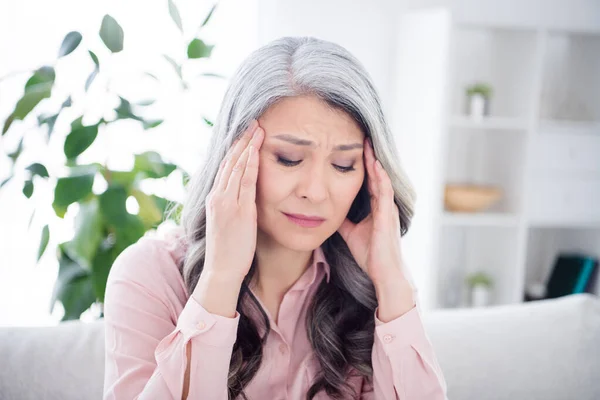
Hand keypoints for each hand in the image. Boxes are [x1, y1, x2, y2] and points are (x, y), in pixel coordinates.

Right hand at [201, 119, 264, 283]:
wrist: (221, 270)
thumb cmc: (228, 251)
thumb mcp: (228, 222)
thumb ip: (236, 206)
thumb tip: (246, 195)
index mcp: (215, 198)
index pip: (226, 167)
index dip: (237, 149)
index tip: (246, 134)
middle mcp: (217, 196)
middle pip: (230, 162)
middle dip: (242, 141)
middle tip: (253, 122)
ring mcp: (226, 202)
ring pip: (236, 167)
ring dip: (247, 146)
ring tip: (257, 128)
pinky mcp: (237, 210)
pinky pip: (244, 182)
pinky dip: (249, 163)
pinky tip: (256, 150)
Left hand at [337, 137, 408, 287]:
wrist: (384, 272)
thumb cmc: (371, 254)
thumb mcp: (351, 233)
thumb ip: (343, 221)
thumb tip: (326, 212)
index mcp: (376, 207)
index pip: (368, 180)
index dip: (362, 164)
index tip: (354, 147)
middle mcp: (383, 204)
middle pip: (376, 175)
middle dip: (369, 156)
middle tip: (362, 136)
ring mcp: (387, 209)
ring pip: (381, 179)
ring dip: (374, 162)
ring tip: (368, 144)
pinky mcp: (387, 216)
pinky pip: (385, 192)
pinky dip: (381, 178)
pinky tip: (375, 166)